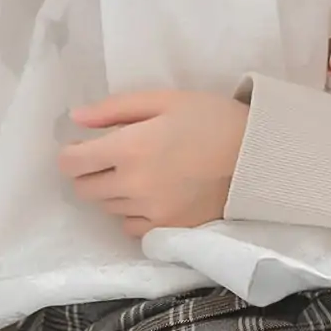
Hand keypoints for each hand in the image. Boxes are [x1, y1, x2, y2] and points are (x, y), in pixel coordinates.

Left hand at [56, 90, 248, 238]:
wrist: (258, 157)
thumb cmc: (211, 119)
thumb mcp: (164, 100)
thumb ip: (115, 109)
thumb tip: (76, 118)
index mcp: (129, 148)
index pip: (72, 163)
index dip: (71, 153)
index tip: (83, 146)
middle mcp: (133, 185)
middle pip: (84, 189)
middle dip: (89, 172)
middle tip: (112, 157)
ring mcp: (150, 212)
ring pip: (107, 208)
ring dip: (112, 191)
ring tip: (138, 173)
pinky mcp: (168, 229)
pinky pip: (131, 227)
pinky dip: (132, 213)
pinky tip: (150, 195)